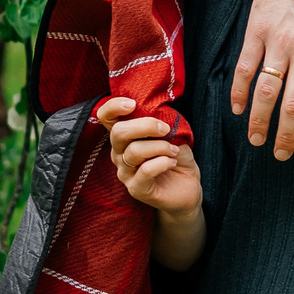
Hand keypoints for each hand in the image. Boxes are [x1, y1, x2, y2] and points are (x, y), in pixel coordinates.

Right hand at [97, 96, 201, 218]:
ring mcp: (125, 173)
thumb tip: (160, 111)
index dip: (113, 107)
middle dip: (145, 126)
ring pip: (134, 151)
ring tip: (174, 151)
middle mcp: (119, 153)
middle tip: (165, 129)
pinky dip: (163, 162)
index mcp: (125, 136)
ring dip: (160, 146)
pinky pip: (146, 170)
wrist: (187, 187)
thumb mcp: (172, 133)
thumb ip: (162, 121)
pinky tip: (172, 162)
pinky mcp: (135, 189)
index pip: (106, 118)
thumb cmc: (176, 156)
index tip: (132, 104)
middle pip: (118, 133)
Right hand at [228, 0, 293, 159]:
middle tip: (280, 155)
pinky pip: (246, 69)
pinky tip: (239, 110)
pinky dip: (240, 93)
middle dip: (286, 136)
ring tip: (256, 140)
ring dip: (259, 121)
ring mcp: (279, 41)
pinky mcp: (256, 31)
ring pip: (266, 91)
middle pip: (293, 104)